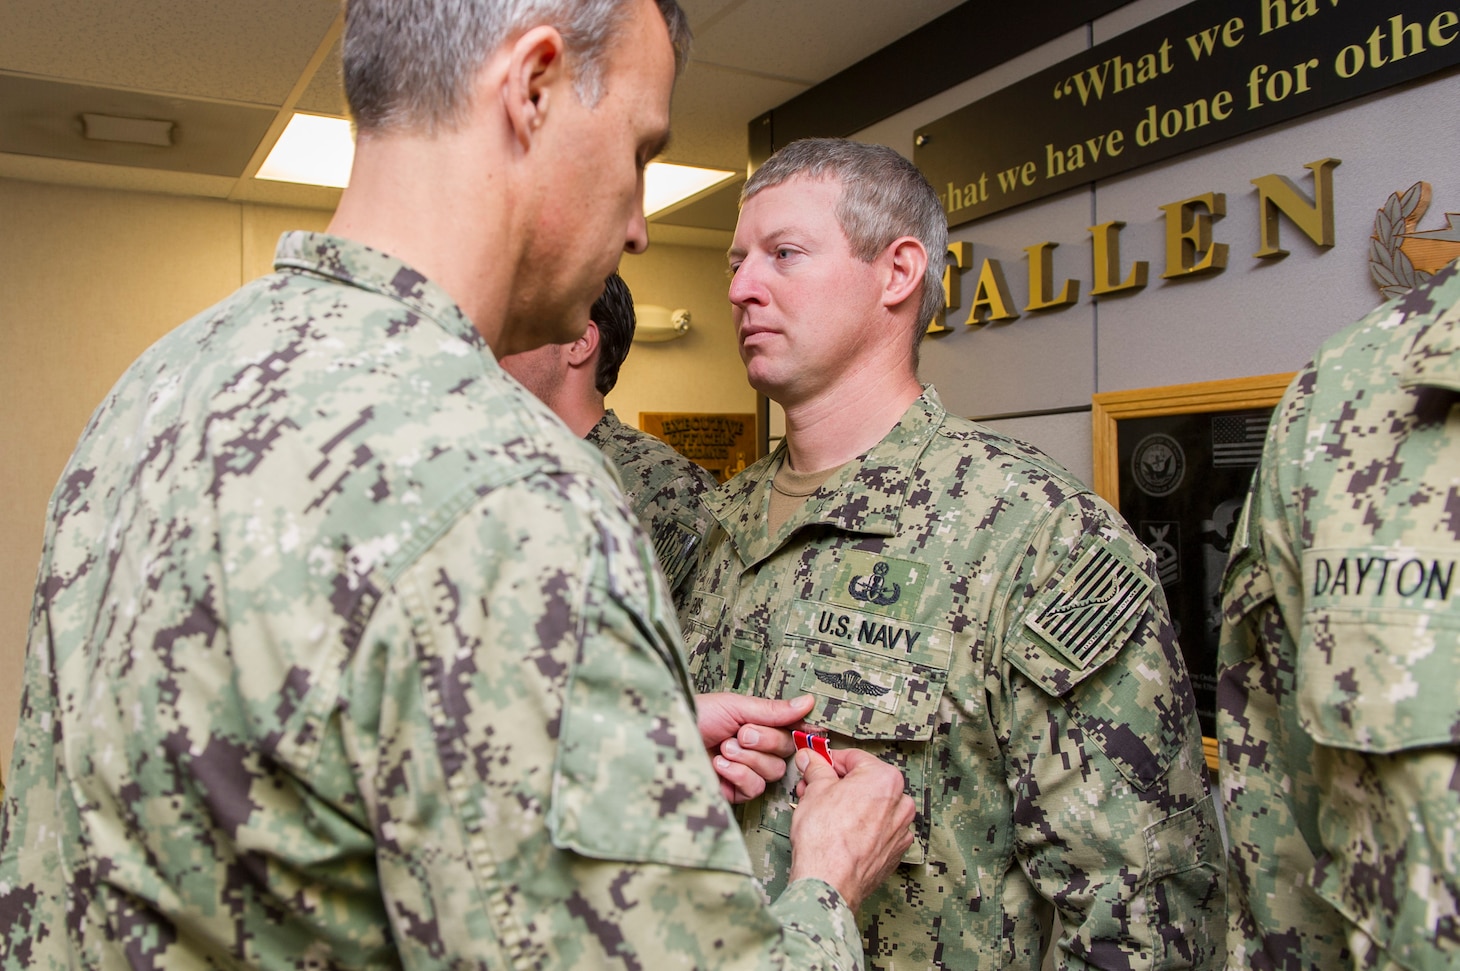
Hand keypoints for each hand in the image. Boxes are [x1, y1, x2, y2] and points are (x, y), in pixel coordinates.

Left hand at [697, 692, 814, 803]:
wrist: (667, 738)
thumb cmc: (696, 715)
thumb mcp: (735, 707)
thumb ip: (773, 710)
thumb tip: (808, 701)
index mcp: (758, 725)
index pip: (790, 731)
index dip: (793, 731)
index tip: (797, 728)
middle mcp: (755, 748)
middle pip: (786, 752)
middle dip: (764, 742)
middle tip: (740, 734)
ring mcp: (745, 771)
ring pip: (772, 772)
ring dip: (748, 759)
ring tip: (724, 748)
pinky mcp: (734, 792)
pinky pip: (754, 788)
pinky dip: (739, 775)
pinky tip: (720, 765)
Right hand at [788, 748, 914, 911]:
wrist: (829, 881)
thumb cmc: (825, 837)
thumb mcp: (815, 789)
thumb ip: (817, 769)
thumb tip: (812, 759)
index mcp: (885, 778)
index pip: (854, 758)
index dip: (829, 761)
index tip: (816, 766)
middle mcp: (901, 802)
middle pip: (865, 782)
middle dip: (838, 784)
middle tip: (813, 789)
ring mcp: (901, 830)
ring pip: (873, 807)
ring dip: (850, 805)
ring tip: (823, 812)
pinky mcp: (895, 852)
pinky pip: (878, 830)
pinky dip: (862, 828)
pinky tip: (840, 833)